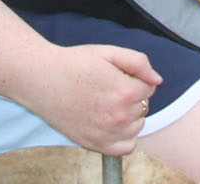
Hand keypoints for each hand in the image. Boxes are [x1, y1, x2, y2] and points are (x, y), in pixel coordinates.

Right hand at [16, 43, 160, 154]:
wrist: (41, 79)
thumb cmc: (74, 63)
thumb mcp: (109, 52)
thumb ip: (139, 63)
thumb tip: (157, 80)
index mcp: (125, 92)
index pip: (149, 87)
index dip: (135, 78)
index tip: (118, 74)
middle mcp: (119, 116)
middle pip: (144, 105)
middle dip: (132, 94)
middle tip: (108, 86)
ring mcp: (107, 133)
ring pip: (137, 125)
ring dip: (130, 115)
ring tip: (106, 102)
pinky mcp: (95, 145)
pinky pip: (126, 147)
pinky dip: (125, 136)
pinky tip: (112, 123)